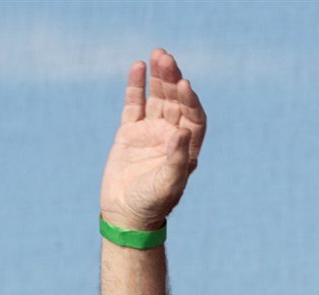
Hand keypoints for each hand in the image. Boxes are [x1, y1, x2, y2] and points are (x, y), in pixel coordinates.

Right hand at [99, 48, 205, 231]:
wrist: (125, 215)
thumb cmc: (152, 205)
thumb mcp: (167, 184)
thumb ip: (177, 159)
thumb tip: (182, 131)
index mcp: (187, 148)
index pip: (193, 116)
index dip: (189, 100)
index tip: (183, 84)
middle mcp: (171, 136)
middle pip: (175, 101)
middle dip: (172, 80)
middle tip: (166, 58)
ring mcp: (150, 132)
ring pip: (156, 98)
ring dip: (157, 77)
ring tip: (156, 55)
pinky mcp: (129, 132)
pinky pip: (134, 105)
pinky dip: (135, 87)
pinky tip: (137, 67)